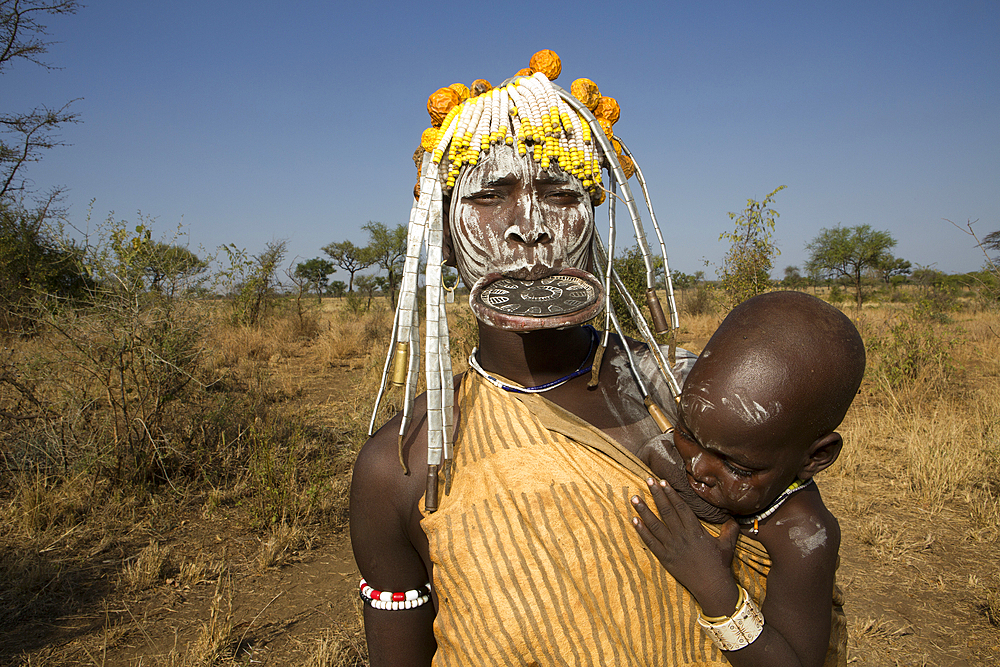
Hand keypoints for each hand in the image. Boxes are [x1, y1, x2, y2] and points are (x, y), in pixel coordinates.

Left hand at [631, 478, 740, 613]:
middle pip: (666, 511)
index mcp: (695, 531)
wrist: (712, 587)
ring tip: (634, 498)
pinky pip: (650, 542)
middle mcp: (682, 536)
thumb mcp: (727, 545)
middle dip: (656, 494)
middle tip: (647, 480)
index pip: (681, 507)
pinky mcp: (665, 558)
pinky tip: (634, 520)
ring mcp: (672, 547)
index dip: (671, 493)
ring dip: (644, 510)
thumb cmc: (720, 565)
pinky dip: (642, 531)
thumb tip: (734, 518)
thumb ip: (729, 529)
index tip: (663, 482)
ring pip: (655, 525)